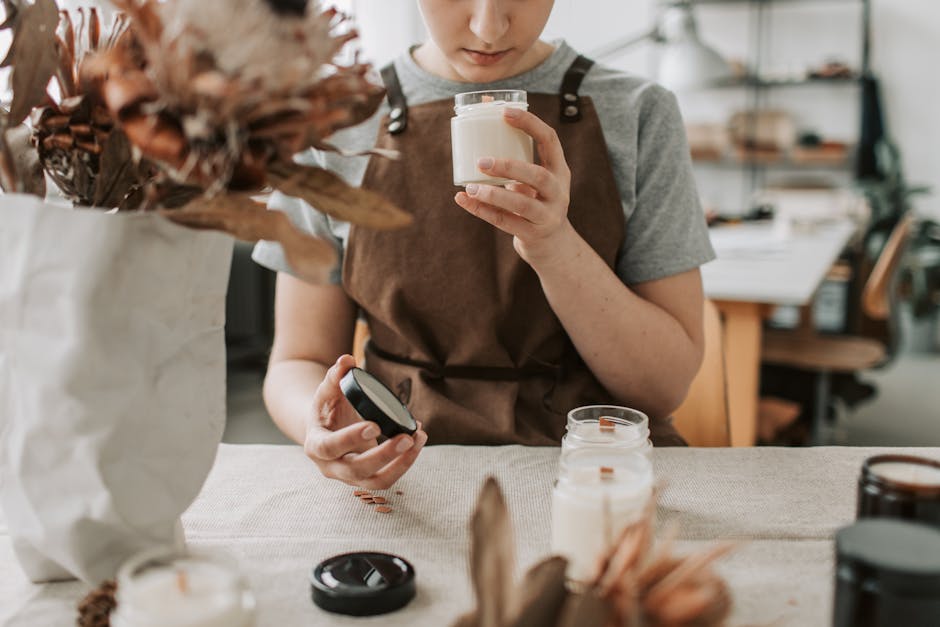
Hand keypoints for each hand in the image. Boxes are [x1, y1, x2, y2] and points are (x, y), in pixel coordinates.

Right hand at [303, 355, 427, 488]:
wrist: (324, 430)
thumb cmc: (326, 410)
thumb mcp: (326, 393)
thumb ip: (334, 377)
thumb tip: (346, 360)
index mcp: (316, 446)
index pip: (330, 446)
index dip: (351, 438)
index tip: (374, 425)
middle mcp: (331, 467)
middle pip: (357, 469)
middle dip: (384, 455)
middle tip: (407, 437)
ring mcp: (350, 477)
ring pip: (377, 481)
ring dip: (402, 463)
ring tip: (418, 438)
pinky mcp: (367, 478)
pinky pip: (388, 477)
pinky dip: (405, 462)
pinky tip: (417, 442)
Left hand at [454, 107, 576, 267]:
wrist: (552, 245)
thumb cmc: (535, 200)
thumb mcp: (533, 178)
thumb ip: (514, 153)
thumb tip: (482, 104)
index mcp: (559, 170)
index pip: (550, 140)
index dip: (529, 124)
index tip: (504, 112)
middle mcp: (558, 191)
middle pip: (538, 176)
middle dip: (509, 167)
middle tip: (481, 161)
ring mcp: (548, 215)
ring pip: (522, 204)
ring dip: (493, 195)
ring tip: (470, 188)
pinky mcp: (534, 235)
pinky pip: (506, 223)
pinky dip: (482, 212)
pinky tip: (464, 201)